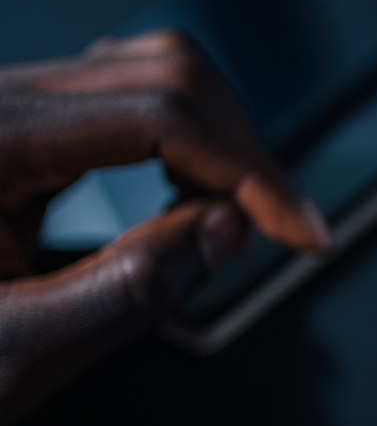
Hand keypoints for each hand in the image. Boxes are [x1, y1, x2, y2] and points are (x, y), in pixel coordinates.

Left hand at [0, 31, 326, 425]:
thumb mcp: (11, 354)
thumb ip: (126, 291)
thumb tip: (226, 229)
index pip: (158, 114)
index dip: (250, 171)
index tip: (299, 232)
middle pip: (162, 71)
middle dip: (238, 150)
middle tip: (266, 233)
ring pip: (145, 71)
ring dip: (211, 139)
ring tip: (220, 219)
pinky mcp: (5, 122)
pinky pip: (114, 96)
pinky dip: (172, 140)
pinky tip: (174, 199)